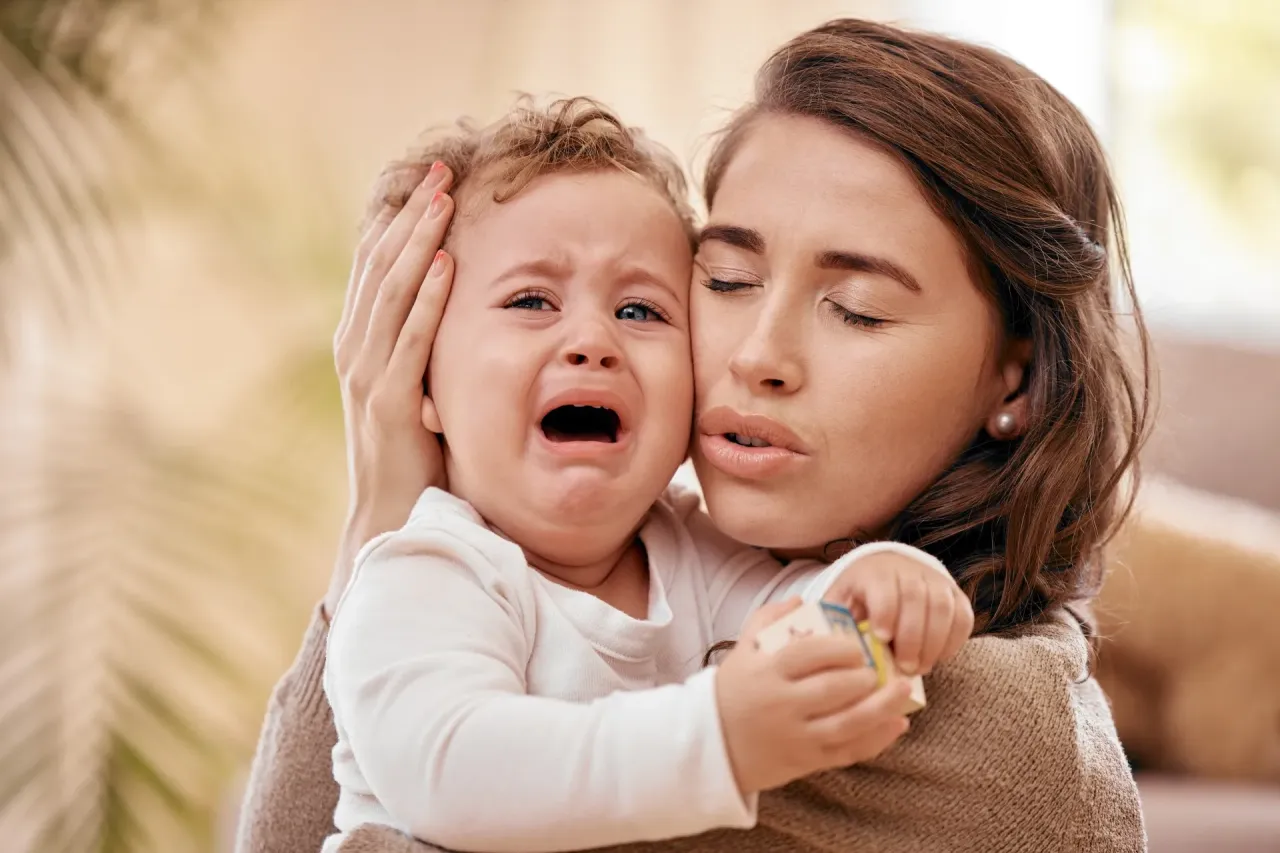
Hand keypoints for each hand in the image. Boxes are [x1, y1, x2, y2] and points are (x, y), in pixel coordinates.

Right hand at [325, 162, 456, 617]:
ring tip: (442, 196)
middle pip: (381, 265)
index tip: (431, 177)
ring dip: (417, 240)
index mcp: (363, 340)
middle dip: (411, 214)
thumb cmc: (416, 454)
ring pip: (390, 292)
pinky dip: (426, 298)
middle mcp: (357, 349)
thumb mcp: (421, 386)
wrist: (391, 519)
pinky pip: (408, 340)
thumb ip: (429, 347)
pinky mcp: (388, 404)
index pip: (378, 265)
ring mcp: (367, 375)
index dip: (401, 218)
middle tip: (441, 168)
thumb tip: (463, 305)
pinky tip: (444, 262)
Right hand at [715, 599, 910, 795]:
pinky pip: (848, 751)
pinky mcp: (807, 761)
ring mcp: (796, 736)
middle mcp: (782, 704)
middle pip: (833, 689)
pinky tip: (896, 724)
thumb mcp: (742, 650)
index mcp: (766, 672)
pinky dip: (877, 739)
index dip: (839, 648)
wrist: (712, 745)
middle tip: (881, 667)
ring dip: (882, 707)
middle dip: (865, 677)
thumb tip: (802, 600)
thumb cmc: (733, 691)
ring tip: (903, 690)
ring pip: (847, 723)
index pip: (808, 654)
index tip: (857, 646)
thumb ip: (769, 619)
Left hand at [823, 550, 973, 676]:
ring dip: (934, 642)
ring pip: (943, 606)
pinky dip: (954, 640)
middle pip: (916, 598)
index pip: (884, 587)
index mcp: (874, 571)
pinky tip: (938, 658)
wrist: (887, 573)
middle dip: (912, 636)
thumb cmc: (859, 597)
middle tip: (904, 667)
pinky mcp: (955, 595)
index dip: (885, 612)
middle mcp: (908, 570)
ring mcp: (935, 580)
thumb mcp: (840, 601)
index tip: (881, 638)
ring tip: (920, 668)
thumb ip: (835, 620)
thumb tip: (827, 646)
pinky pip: (963, 616)